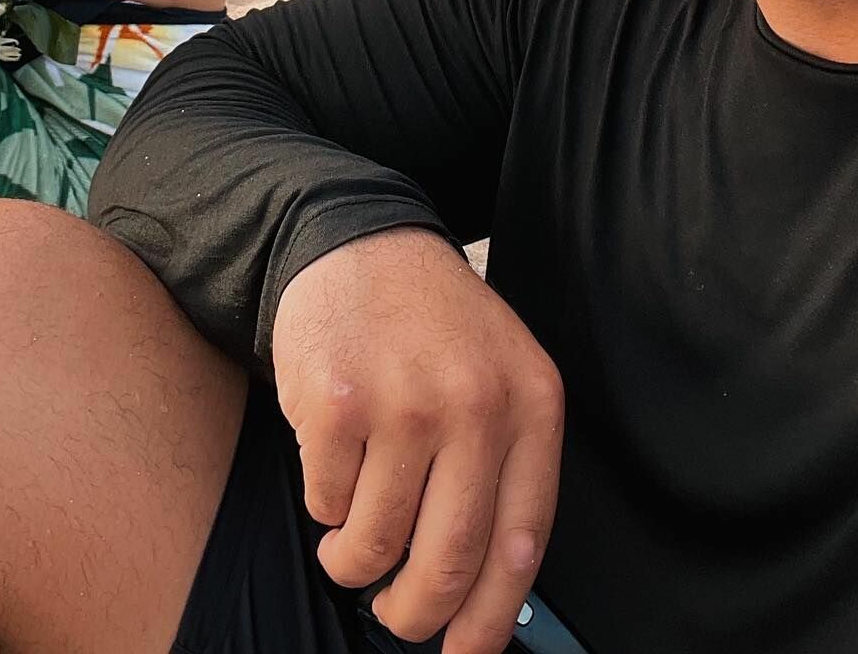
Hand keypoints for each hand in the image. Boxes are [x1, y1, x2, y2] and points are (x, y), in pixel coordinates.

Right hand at [271, 228, 563, 653]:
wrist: (363, 242)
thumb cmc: (434, 327)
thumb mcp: (500, 377)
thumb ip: (503, 469)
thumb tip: (487, 597)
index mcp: (531, 403)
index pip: (521, 545)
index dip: (492, 621)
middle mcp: (476, 404)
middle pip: (446, 562)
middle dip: (412, 613)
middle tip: (395, 614)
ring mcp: (404, 401)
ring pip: (376, 544)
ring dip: (355, 562)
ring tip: (351, 537)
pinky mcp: (336, 402)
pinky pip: (327, 503)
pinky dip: (325, 505)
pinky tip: (335, 462)